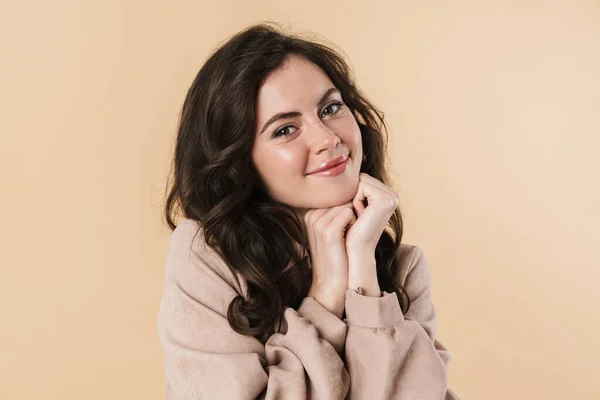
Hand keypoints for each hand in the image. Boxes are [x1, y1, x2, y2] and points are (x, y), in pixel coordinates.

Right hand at [304, 201, 356, 317]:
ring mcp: (317, 222)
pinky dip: (354, 224)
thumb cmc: (339, 256)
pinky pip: (348, 213)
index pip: (338, 197)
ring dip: (354, 220)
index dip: (349, 212)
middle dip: (352, 214)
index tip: (344, 231)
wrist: (332, 283)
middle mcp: (311, 215)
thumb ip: (339, 211)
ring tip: (345, 239)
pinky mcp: (327, 231)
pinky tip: (347, 240)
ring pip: (347, 205)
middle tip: (346, 236)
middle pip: (343, 199)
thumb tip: (355, 195)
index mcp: (311, 214)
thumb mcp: (335, 230)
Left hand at [345, 173, 398, 253]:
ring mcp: (391, 197)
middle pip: (362, 178)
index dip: (352, 193)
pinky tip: (360, 215)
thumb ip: (354, 190)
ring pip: (361, 181)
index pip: (363, 179)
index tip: (356, 213)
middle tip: (356, 215)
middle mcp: (393, 195)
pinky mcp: (385, 200)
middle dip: (353, 194)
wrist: (356, 249)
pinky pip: (361, 187)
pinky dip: (355, 200)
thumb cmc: (351, 229)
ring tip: (358, 215)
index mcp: (387, 195)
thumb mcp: (354, 206)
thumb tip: (341, 171)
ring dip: (353, 198)